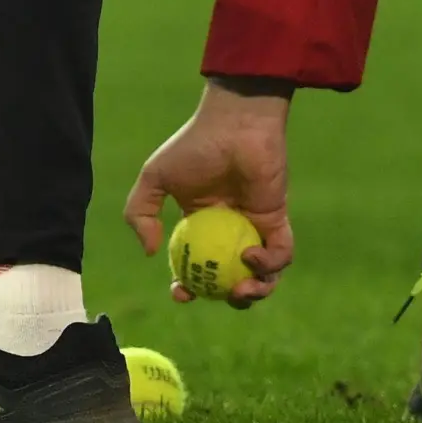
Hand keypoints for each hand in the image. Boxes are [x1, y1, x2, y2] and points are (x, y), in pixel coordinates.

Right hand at [123, 77, 295, 309]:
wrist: (235, 125)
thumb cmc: (194, 146)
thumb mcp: (153, 179)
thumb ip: (140, 213)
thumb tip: (149, 252)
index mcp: (198, 224)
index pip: (194, 266)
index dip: (188, 287)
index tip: (182, 293)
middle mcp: (226, 230)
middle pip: (229, 278)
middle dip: (224, 298)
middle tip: (215, 295)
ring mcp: (253, 227)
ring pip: (260, 275)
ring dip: (254, 292)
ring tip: (240, 288)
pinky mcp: (277, 220)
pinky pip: (281, 254)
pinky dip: (270, 264)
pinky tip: (251, 255)